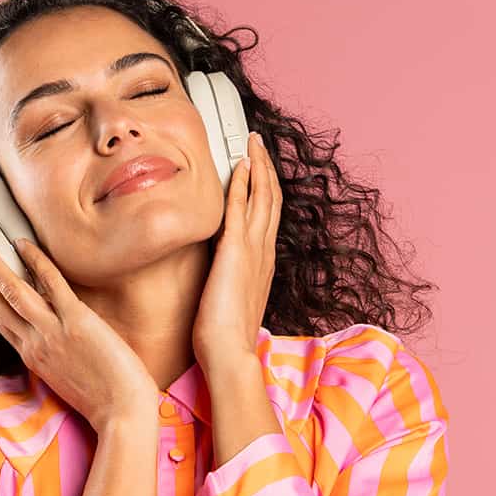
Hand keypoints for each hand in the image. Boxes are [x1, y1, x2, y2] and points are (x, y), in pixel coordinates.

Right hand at [0, 233, 156, 429]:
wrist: (122, 415)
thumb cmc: (103, 400)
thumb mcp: (66, 378)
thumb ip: (55, 355)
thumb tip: (57, 335)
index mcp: (32, 356)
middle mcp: (34, 343)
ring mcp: (52, 332)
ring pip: (12, 290)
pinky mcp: (77, 322)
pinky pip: (51, 284)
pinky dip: (36, 262)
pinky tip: (23, 244)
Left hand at [192, 130, 281, 369]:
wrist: (230, 353)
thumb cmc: (226, 338)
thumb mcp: (232, 302)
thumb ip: (233, 283)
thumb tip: (224, 280)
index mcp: (262, 263)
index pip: (267, 217)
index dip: (265, 189)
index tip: (259, 169)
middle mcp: (263, 252)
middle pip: (270, 199)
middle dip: (265, 168)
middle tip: (259, 143)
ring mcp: (253, 250)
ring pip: (262, 197)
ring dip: (258, 166)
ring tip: (253, 142)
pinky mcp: (236, 251)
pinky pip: (240, 208)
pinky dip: (242, 183)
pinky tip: (239, 164)